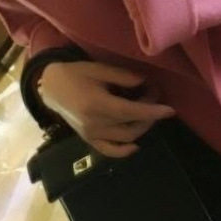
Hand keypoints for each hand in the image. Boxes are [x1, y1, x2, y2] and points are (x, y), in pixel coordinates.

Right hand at [38, 60, 176, 158]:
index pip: (132, 111)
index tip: (170, 110)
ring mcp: (90, 134)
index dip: (152, 111)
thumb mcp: (99, 69)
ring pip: (125, 138)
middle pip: (132, 126)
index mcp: (97, 104)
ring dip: (142, 128)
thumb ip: (123, 77)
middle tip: (154, 96)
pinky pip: (108, 150)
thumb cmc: (76, 74)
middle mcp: (94, 123)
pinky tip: (135, 145)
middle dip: (149, 114)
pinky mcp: (88, 139)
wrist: (51, 87)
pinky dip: (123, 151)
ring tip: (147, 112)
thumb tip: (145, 83)